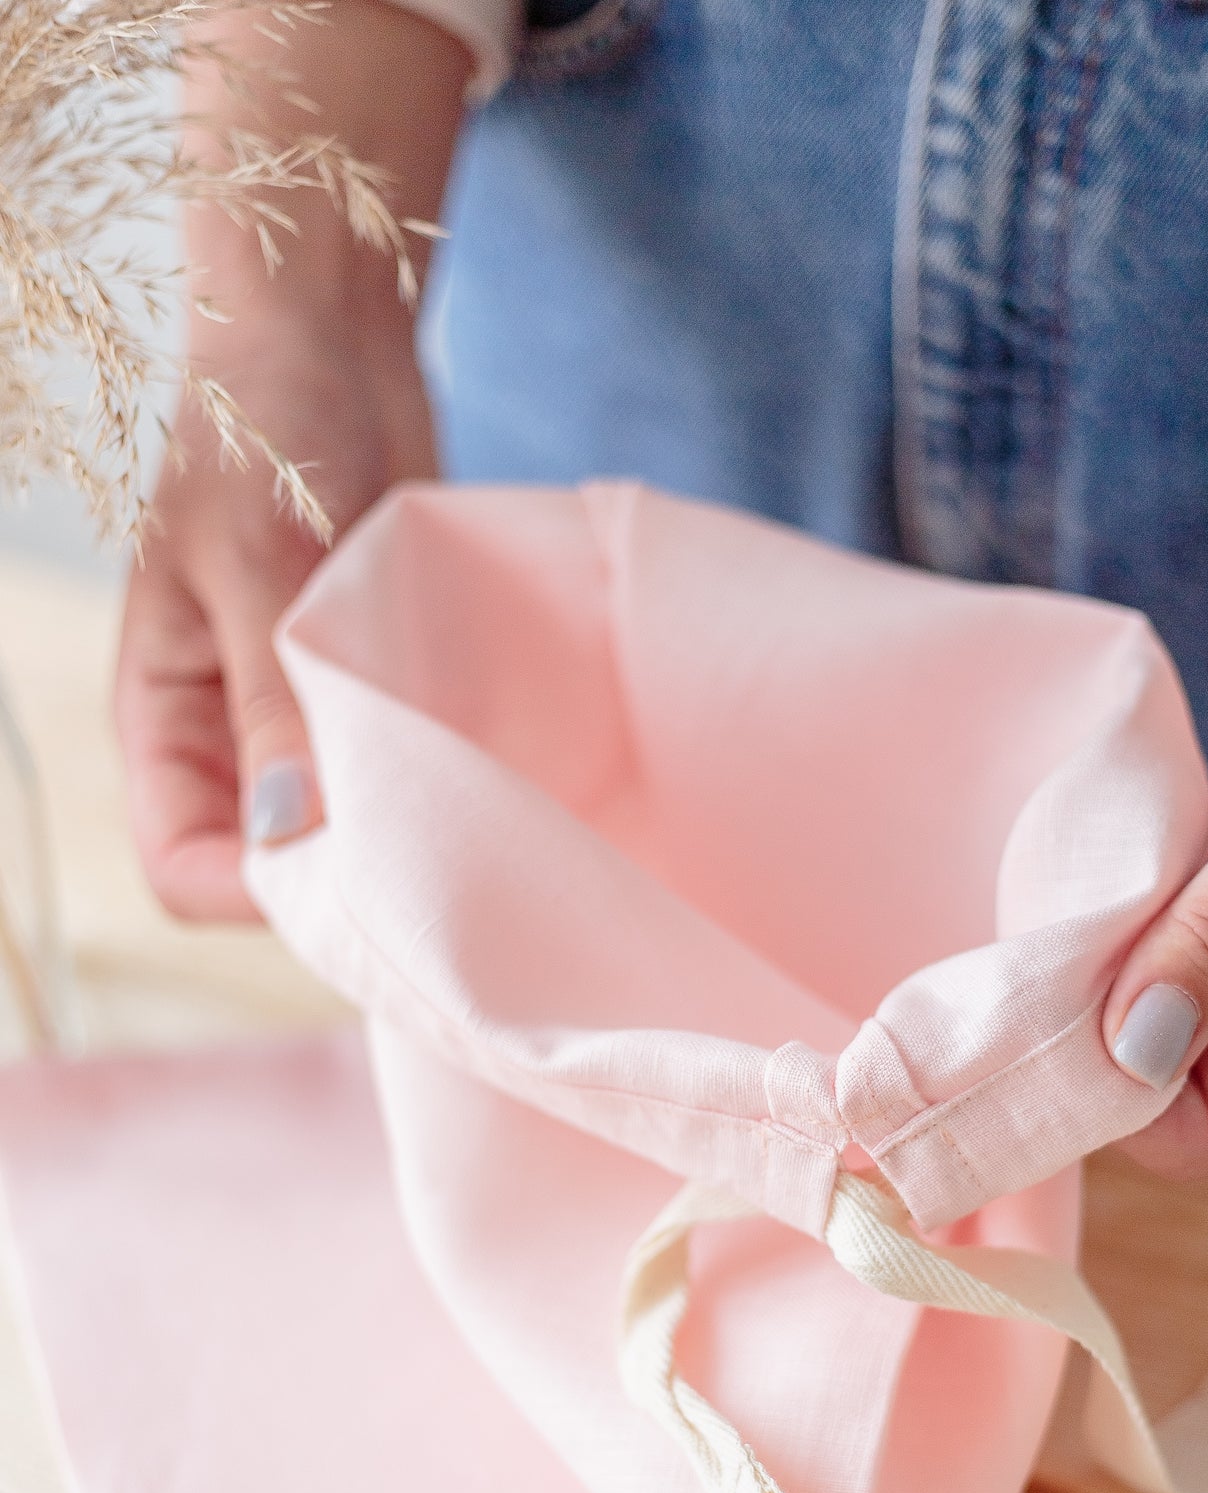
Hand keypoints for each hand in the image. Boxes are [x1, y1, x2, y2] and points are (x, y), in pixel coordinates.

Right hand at [113, 0, 467, 920]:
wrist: (330, 338)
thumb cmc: (263, 426)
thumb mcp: (259, 565)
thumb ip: (273, 705)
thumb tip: (289, 835)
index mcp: (166, 717)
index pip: (182, 865)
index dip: (256, 893)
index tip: (353, 874)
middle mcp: (230, 739)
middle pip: (270, 873)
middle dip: (343, 881)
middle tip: (436, 863)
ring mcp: (306, 721)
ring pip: (345, 836)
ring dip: (403, 836)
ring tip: (472, 818)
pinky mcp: (373, 694)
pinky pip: (402, 777)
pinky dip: (442, 787)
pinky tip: (495, 775)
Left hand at [1105, 506, 1207, 1176]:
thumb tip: (1132, 1053)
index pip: (1205, 1130)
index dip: (1111, 1102)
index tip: (1038, 1034)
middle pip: (1165, 1083)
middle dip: (1089, 1042)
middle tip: (1024, 968)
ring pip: (1151, 1009)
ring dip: (1094, 976)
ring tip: (1053, 916)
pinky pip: (1159, 939)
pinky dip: (1117, 920)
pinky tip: (1091, 879)